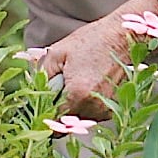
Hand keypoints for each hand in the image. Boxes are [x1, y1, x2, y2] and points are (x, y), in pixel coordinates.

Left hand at [30, 2, 157, 120]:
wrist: (122, 36)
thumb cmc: (93, 40)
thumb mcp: (58, 52)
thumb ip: (42, 75)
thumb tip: (35, 93)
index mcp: (78, 93)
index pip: (54, 119)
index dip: (45, 113)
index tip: (42, 106)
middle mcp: (94, 105)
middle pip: (66, 121)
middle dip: (59, 108)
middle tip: (59, 88)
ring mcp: (106, 108)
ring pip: (79, 119)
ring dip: (73, 108)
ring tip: (75, 83)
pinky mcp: (113, 107)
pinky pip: (92, 114)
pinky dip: (86, 105)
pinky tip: (87, 86)